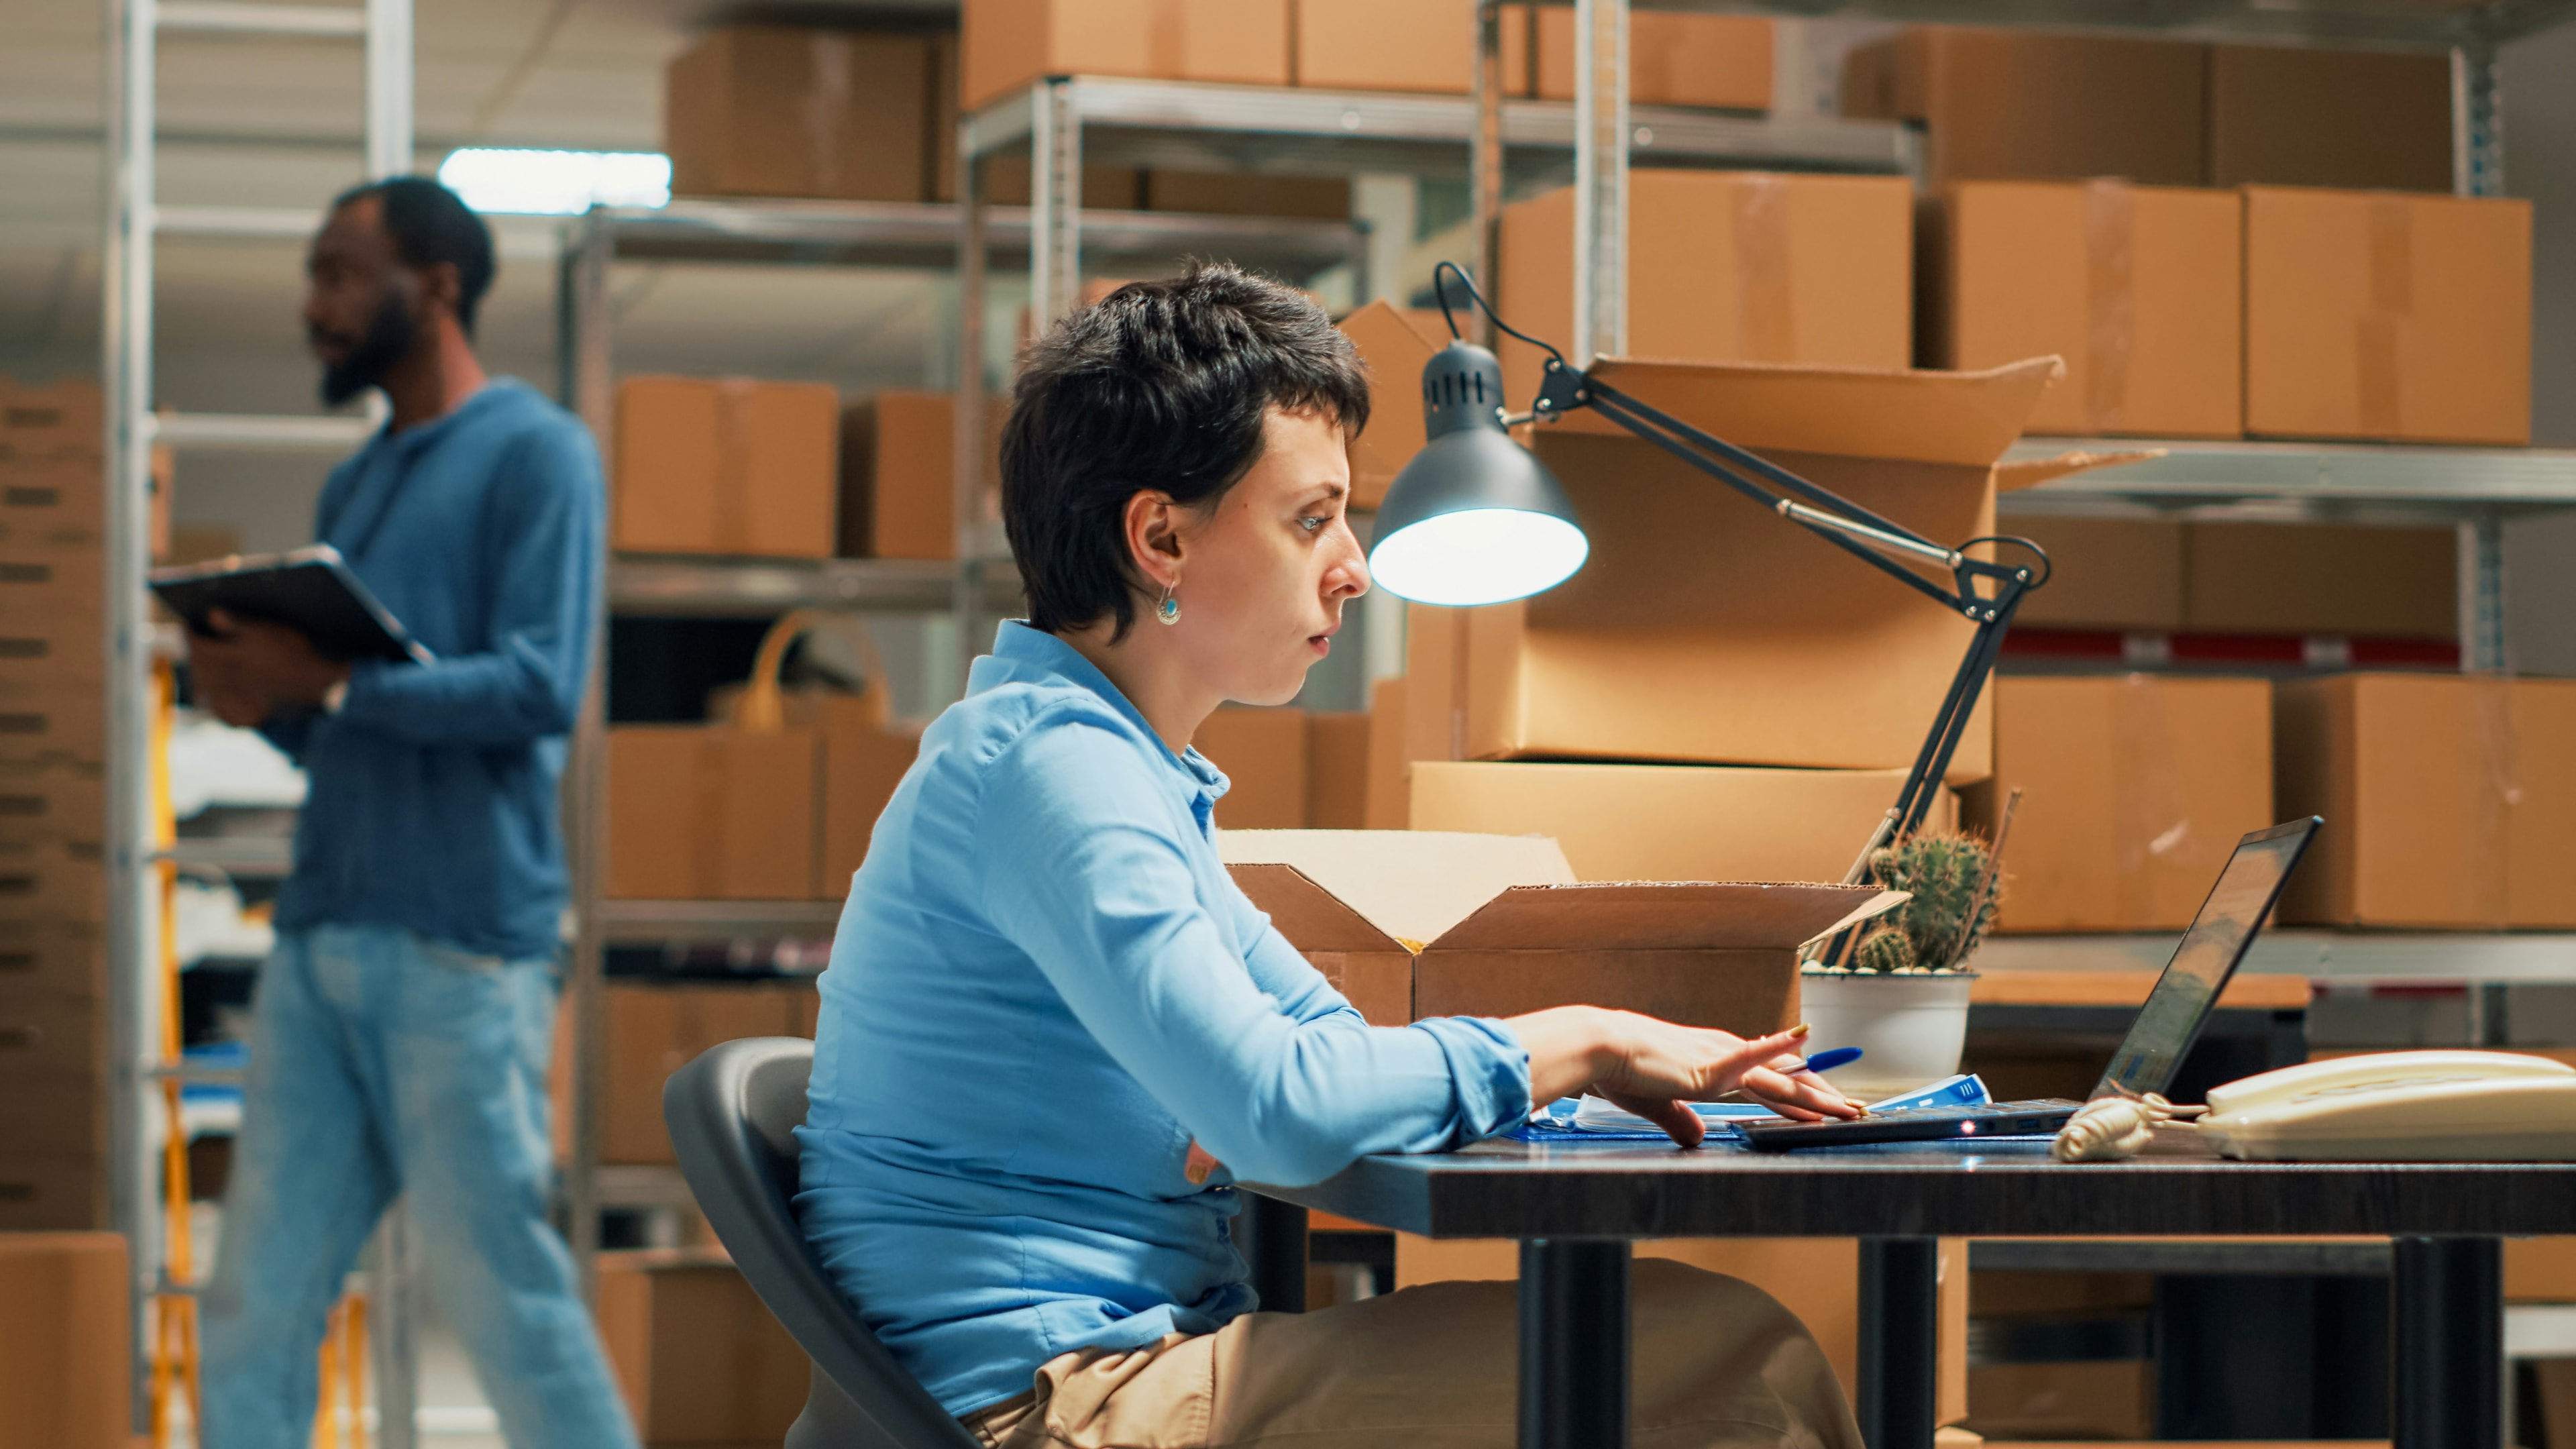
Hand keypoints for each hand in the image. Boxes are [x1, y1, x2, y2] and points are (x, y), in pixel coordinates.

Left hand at [186, 607, 347, 727]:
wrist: (322, 684)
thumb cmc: (297, 652)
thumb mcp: (267, 631)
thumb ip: (236, 624)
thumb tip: (210, 613)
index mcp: (227, 656)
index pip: (197, 644)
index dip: (191, 633)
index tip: (191, 626)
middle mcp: (226, 680)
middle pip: (200, 667)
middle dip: (196, 655)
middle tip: (197, 646)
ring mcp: (236, 701)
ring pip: (207, 690)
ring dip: (202, 678)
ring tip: (205, 669)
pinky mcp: (247, 717)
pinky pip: (222, 712)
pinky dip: (216, 703)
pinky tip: (219, 697)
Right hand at [1512, 1007, 1860, 1148]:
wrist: (1600, 1048)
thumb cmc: (1620, 1071)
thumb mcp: (1656, 1103)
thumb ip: (1680, 1120)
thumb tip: (1696, 1138)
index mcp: (1713, 1063)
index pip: (1767, 1081)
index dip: (1798, 1095)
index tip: (1826, 1107)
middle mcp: (1725, 1055)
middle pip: (1785, 1079)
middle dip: (1823, 1097)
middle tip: (1857, 1111)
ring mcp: (1721, 1057)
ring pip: (1781, 1078)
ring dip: (1818, 1093)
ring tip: (1850, 1107)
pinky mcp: (1711, 1063)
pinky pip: (1752, 1055)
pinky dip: (1779, 1047)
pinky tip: (1805, 1039)